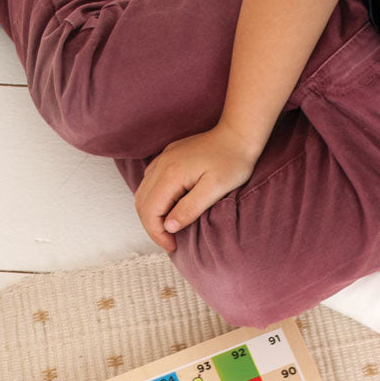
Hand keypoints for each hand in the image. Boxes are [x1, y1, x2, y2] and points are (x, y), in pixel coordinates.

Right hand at [134, 123, 260, 250]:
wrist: (237, 134)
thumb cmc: (232, 161)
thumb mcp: (215, 189)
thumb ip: (190, 208)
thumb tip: (169, 226)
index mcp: (171, 174)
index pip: (150, 211)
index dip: (157, 234)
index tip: (172, 246)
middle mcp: (161, 165)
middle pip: (142, 204)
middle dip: (152, 228)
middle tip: (170, 242)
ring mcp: (162, 159)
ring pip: (142, 193)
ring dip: (151, 215)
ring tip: (168, 230)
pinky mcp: (167, 158)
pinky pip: (149, 183)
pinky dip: (152, 200)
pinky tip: (168, 209)